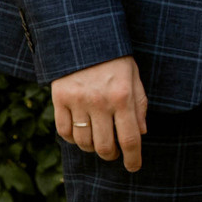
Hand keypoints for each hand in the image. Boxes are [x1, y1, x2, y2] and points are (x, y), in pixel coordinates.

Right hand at [53, 56, 148, 170]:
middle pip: (105, 146)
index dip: (133, 158)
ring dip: (92, 148)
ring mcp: (78, 101)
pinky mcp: (59, 98)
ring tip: (97, 140)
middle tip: (113, 153)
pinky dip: (72, 138)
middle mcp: (100, 101)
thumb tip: (141, 133)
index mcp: (123, 96)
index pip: (130, 139)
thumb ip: (140, 105)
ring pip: (83, 142)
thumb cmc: (114, 58)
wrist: (84, 34)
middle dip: (111, 155)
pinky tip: (79, 132)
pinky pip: (64, 131)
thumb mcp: (134, 77)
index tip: (134, 167)